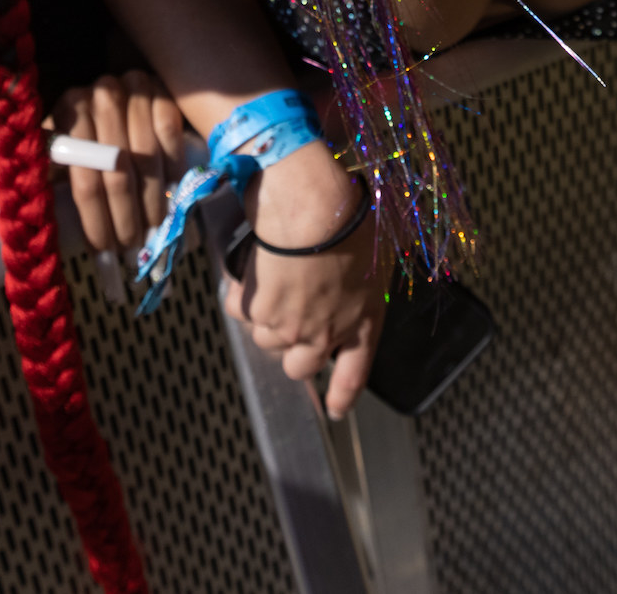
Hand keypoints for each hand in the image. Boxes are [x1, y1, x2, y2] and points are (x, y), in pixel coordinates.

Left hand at [57, 70, 184, 252]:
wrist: (117, 95)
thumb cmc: (84, 134)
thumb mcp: (61, 151)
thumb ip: (52, 177)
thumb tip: (50, 221)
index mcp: (68, 111)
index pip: (84, 177)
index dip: (95, 219)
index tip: (104, 250)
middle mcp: (100, 95)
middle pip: (116, 170)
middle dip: (125, 216)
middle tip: (132, 247)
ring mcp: (134, 89)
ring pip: (146, 156)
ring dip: (152, 199)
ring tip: (153, 229)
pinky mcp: (162, 91)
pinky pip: (169, 135)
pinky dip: (173, 168)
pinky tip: (173, 193)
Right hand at [226, 142, 385, 416]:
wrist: (314, 207)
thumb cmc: (352, 219)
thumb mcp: (375, 254)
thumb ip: (361, 282)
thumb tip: (352, 281)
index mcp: (363, 323)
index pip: (352, 376)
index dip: (341, 396)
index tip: (334, 409)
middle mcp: (324, 334)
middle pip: (299, 367)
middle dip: (292, 349)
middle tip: (290, 319)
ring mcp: (288, 326)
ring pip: (265, 339)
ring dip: (265, 317)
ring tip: (273, 279)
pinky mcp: (256, 309)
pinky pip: (240, 311)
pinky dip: (242, 294)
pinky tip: (252, 269)